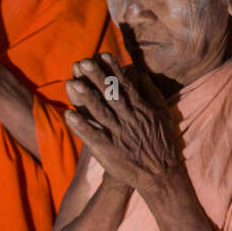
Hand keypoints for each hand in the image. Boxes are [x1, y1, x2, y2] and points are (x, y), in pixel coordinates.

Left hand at [63, 52, 182, 195]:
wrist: (161, 175)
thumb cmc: (162, 143)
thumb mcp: (163, 115)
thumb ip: (152, 93)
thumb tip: (141, 73)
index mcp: (141, 109)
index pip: (125, 85)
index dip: (112, 70)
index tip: (101, 55)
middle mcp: (129, 119)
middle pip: (111, 95)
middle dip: (96, 78)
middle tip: (83, 63)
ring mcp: (119, 135)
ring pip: (101, 113)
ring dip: (86, 98)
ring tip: (71, 84)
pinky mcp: (110, 150)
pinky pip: (94, 136)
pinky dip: (81, 127)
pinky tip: (68, 116)